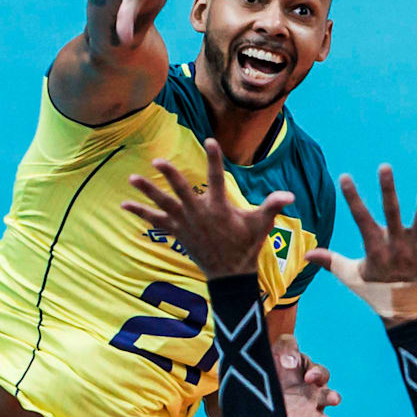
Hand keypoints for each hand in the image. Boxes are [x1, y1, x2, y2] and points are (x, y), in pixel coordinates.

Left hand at [121, 138, 294, 279]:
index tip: (210, 141)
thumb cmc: (247, 246)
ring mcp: (186, 224)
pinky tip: (125, 205)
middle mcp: (199, 214)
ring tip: (132, 178)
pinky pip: (156, 222)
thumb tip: (290, 195)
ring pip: (163, 205)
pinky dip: (141, 214)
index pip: (217, 179)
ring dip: (147, 192)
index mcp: (219, 208)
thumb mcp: (261, 225)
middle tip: (157, 161)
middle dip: (169, 176)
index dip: (214, 159)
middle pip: (181, 191)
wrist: (230, 274)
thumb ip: (273, 206)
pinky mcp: (177, 233)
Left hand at [275, 333, 343, 416]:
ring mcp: (304, 412)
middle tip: (335, 399)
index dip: (316, 374)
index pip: (321, 374)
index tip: (307, 376)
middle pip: (328, 396)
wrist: (261, 382)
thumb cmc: (277, 361)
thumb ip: (287, 348)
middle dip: (331, 397)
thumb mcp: (281, 348)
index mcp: (312, 376)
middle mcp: (313, 395)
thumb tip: (289, 362)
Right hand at [306, 165, 416, 290]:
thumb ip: (330, 261)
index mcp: (375, 249)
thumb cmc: (377, 293)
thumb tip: (305, 255)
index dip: (353, 198)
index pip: (361, 218)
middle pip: (392, 212)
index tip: (346, 177)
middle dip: (388, 189)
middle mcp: (397, 245)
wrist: (407, 314)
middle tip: (384, 166)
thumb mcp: (352, 277)